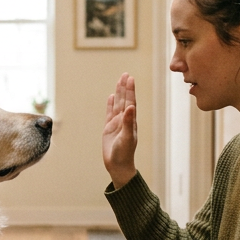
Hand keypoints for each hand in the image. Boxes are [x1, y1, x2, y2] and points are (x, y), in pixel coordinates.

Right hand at [102, 73, 137, 187]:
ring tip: (119, 81)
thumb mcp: (127, 138)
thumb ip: (128, 122)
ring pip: (117, 104)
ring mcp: (116, 123)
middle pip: (124, 100)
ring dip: (118, 93)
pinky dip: (110, 104)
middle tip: (125, 74)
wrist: (118, 165)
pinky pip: (109, 113)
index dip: (130, 90)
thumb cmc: (124, 153)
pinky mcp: (109, 128)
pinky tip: (110, 97)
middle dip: (125, 87)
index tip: (130, 78)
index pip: (130, 101)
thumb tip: (131, 107)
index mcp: (130, 121)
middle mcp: (124, 120)